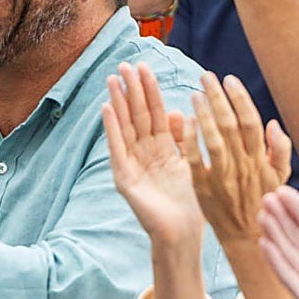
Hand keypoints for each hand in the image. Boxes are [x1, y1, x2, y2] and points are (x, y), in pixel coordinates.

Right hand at [103, 62, 202, 248]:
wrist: (183, 235)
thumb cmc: (190, 203)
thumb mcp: (190, 163)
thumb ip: (184, 138)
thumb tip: (180, 112)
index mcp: (162, 148)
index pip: (155, 113)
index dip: (150, 90)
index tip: (144, 66)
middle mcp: (144, 153)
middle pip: (138, 115)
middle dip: (132, 89)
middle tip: (124, 64)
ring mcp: (132, 165)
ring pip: (125, 127)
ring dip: (118, 102)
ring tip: (112, 79)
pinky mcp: (124, 179)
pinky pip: (117, 149)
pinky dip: (112, 129)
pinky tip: (107, 109)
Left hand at [183, 71, 291, 246]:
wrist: (249, 240)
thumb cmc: (265, 205)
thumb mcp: (280, 179)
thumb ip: (280, 151)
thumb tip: (273, 124)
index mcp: (261, 160)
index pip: (251, 122)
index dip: (240, 99)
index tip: (229, 79)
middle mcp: (243, 166)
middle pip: (230, 125)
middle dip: (218, 97)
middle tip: (205, 76)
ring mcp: (223, 177)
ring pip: (214, 140)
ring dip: (204, 114)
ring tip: (194, 94)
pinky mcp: (204, 188)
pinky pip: (196, 162)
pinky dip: (191, 141)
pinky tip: (185, 122)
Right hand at [258, 186, 298, 298]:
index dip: (296, 209)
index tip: (281, 191)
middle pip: (295, 237)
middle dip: (280, 217)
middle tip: (266, 198)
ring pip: (288, 253)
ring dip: (274, 234)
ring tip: (263, 215)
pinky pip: (289, 278)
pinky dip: (276, 262)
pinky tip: (265, 244)